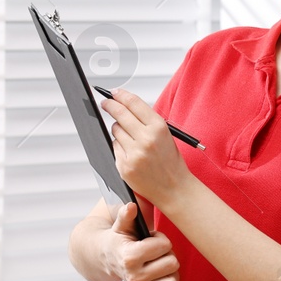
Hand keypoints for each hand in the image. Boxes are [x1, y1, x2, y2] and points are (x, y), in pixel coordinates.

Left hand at [98, 87, 188, 208]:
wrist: (175, 188)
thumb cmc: (170, 161)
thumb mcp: (165, 135)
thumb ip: (146, 120)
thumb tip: (123, 105)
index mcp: (159, 128)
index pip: (134, 103)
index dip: (121, 95)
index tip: (113, 92)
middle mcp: (146, 139)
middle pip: (120, 113)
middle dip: (110, 105)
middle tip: (106, 103)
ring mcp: (134, 153)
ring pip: (115, 130)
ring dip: (118, 130)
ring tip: (131, 139)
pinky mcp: (125, 166)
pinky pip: (115, 147)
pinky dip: (120, 147)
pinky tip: (131, 153)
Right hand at [103, 202, 180, 280]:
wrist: (108, 258)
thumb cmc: (119, 239)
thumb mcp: (121, 225)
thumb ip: (126, 215)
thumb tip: (131, 206)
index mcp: (130, 257)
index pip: (164, 245)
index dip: (160, 239)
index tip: (150, 239)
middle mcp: (135, 276)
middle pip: (172, 263)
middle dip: (167, 254)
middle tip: (155, 252)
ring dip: (171, 271)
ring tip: (159, 263)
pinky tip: (164, 277)